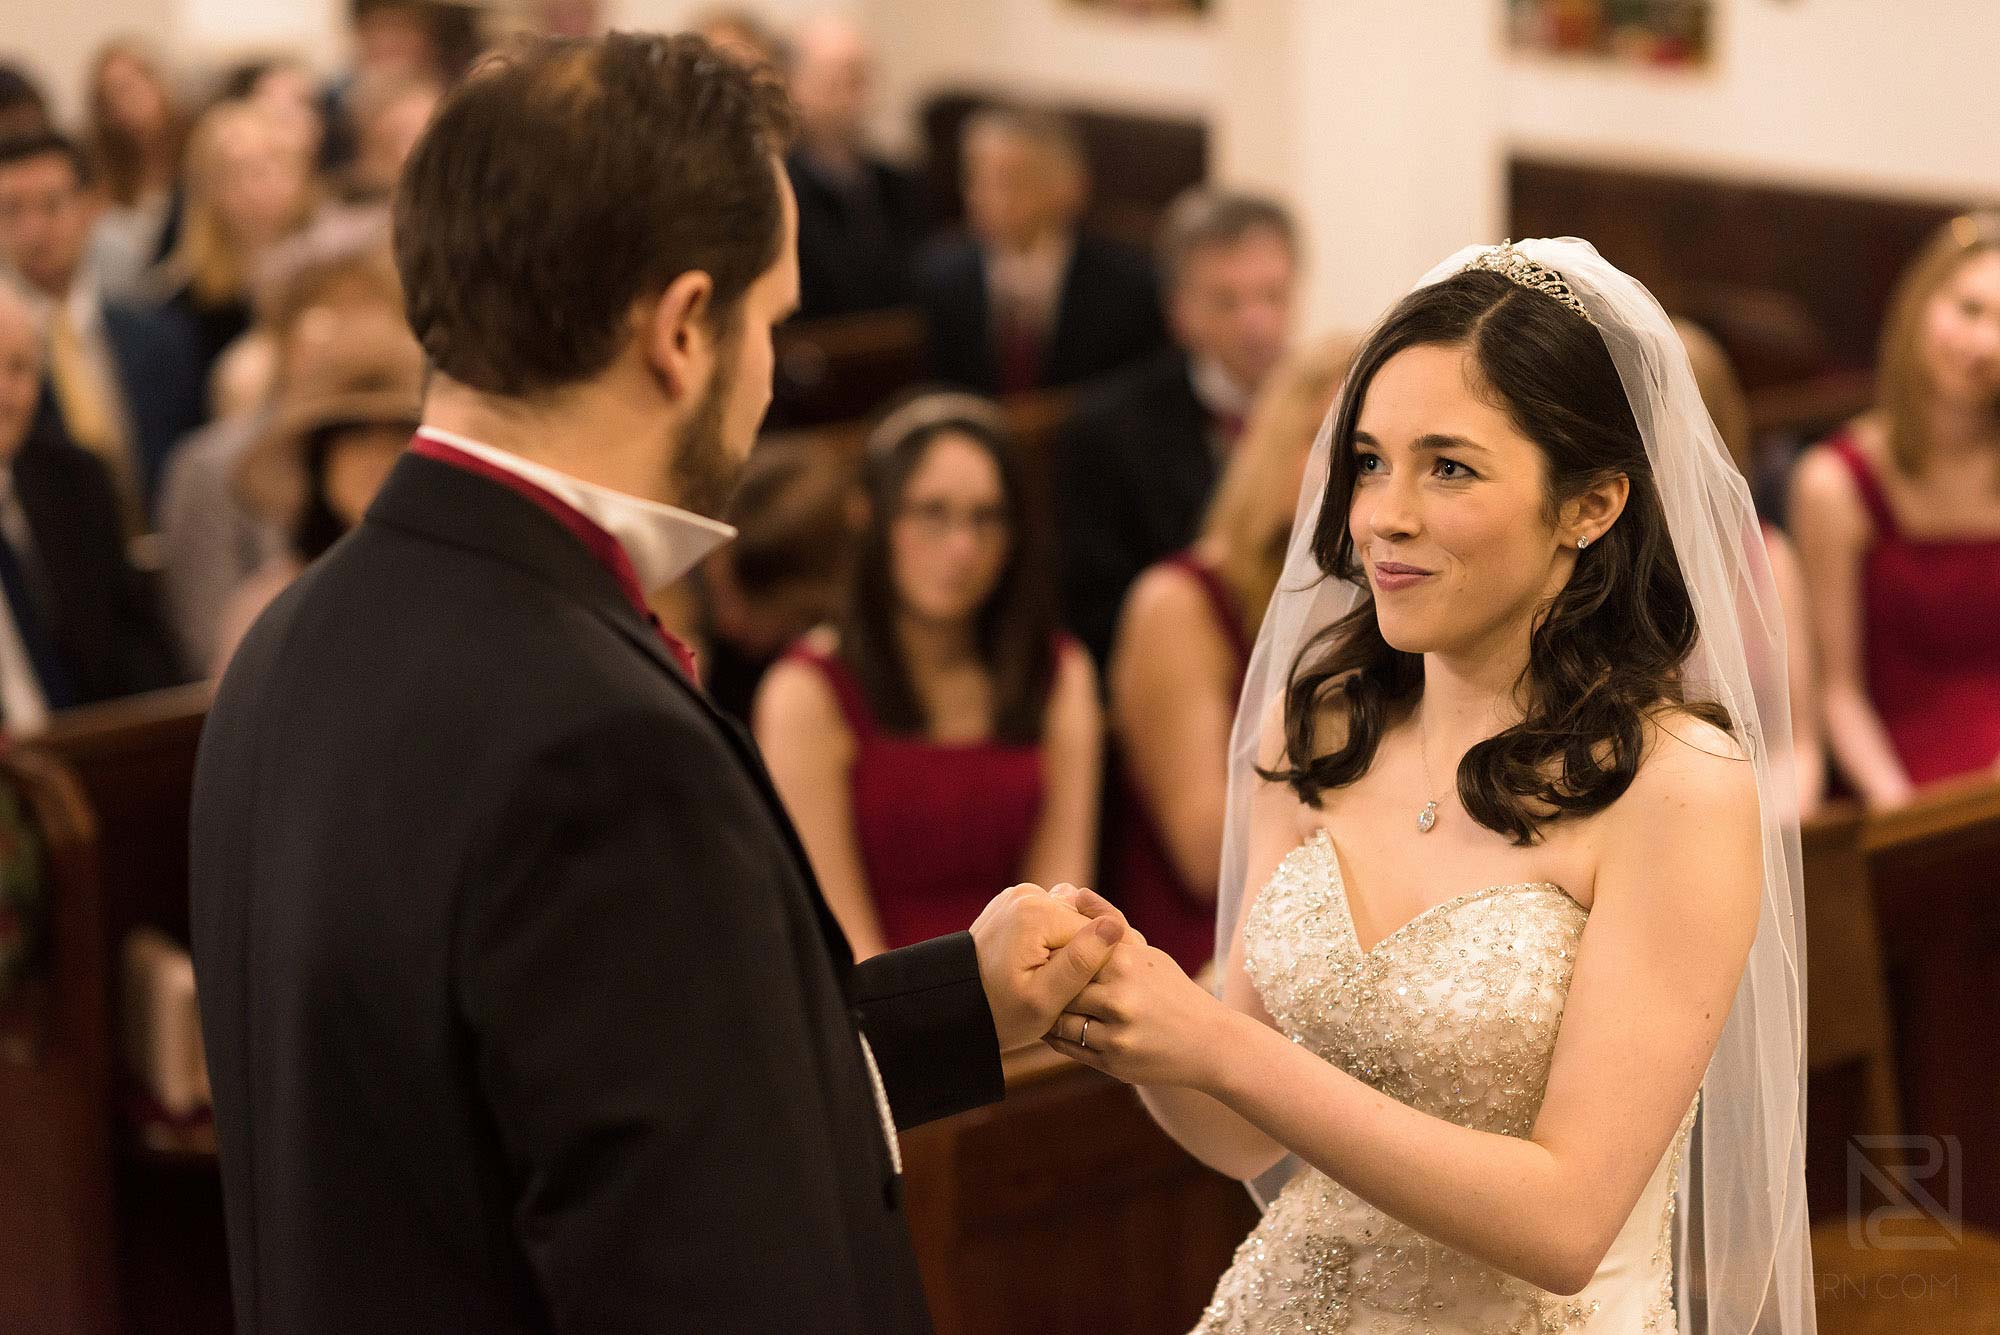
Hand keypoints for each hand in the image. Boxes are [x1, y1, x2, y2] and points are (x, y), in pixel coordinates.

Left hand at [970, 883, 1125, 1050]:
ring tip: (1048, 979)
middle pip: (1081, 924)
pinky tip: (1039, 966)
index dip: (1095, 966)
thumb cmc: (1000, 1012)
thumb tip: (1114, 926)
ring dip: (1066, 949)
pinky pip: (1050, 920)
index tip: (1078, 992)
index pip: (1095, 932)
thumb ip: (1081, 962)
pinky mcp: (1015, 902)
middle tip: (1059, 989)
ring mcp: (1019, 894)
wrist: (954, 1005)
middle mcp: (1029, 893)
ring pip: (1067, 922)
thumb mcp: (1045, 999)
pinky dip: (1050, 942)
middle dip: (1078, 955)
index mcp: (1038, 913)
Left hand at [1044, 940, 1233, 1088]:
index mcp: (1125, 963)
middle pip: (1061, 987)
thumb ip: (1109, 922)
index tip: (1036, 955)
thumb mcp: (1145, 953)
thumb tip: (1076, 892)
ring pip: (1060, 1021)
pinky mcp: (1113, 1062)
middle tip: (1027, 980)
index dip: (1051, 956)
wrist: (1210, 1043)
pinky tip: (1052, 1028)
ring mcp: (1116, 1033)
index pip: (1069, 953)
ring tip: (1037, 1004)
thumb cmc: (1172, 990)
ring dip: (1046, 1014)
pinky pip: (1069, 1048)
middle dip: (1045, 984)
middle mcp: (1120, 998)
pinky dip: (1056, 1037)